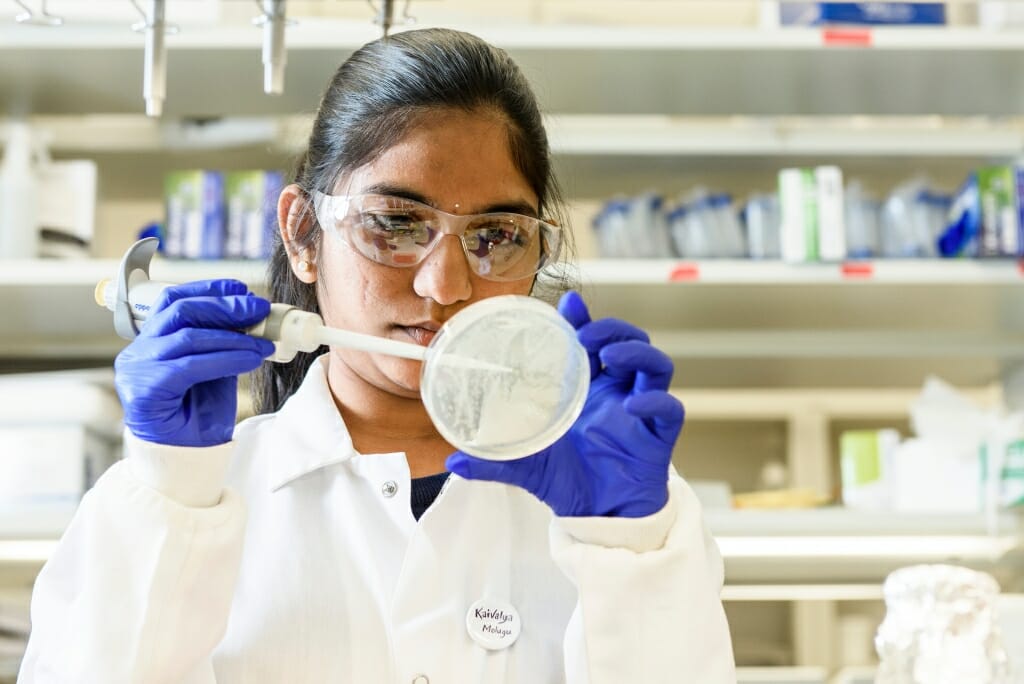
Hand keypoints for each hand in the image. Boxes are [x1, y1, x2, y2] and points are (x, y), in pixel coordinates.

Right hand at [114, 280, 275, 447]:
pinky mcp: (144, 391)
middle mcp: (138, 351)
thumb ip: (225, 342)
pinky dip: (226, 359)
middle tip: (260, 309)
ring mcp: (137, 370)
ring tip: (264, 342)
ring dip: (234, 337)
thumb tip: (254, 314)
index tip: (242, 288)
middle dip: (225, 306)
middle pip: (180, 311)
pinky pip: (190, 366)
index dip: (208, 290)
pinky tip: (251, 360)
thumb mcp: (216, 368)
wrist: (186, 458)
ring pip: (188, 337)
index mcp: (152, 341)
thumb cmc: (199, 414)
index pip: (174, 300)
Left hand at [446, 291, 682, 517]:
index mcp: (588, 390)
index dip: (584, 320)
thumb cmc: (568, 483)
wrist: (597, 519)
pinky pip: (670, 409)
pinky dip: (655, 401)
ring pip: (656, 364)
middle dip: (613, 329)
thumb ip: (492, 461)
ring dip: (636, 352)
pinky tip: (634, 405)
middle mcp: (617, 394)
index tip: (570, 304)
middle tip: (588, 336)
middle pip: (630, 343)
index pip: (592, 343)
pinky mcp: (658, 436)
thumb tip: (453, 460)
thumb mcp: (525, 466)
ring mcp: (640, 412)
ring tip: (610, 356)